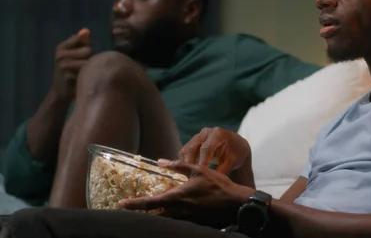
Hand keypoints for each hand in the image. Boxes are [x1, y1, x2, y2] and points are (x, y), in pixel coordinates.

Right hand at [52, 28, 91, 99]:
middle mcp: (60, 54)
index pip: (81, 38)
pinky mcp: (68, 76)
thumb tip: (86, 31)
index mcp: (61, 47)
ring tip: (82, 73)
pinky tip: (80, 79)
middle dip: (89, 58)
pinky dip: (87, 75)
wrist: (62, 91)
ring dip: (89, 68)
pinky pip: (87, 72)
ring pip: (88, 61)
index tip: (82, 54)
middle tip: (81, 66)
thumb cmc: (72, 70)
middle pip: (87, 50)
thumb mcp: (74, 54)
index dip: (87, 46)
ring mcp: (63, 65)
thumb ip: (82, 43)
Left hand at [119, 160, 253, 227]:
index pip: (150, 202)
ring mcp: (187, 218)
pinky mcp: (194, 222)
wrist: (236, 203)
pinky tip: (168, 212)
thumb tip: (161, 162)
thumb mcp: (199, 170)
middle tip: (127, 208)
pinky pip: (176, 220)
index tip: (121, 204)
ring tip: (145, 210)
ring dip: (153, 215)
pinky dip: (168, 217)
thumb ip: (179, 166)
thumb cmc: (219, 185)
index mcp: (178, 197)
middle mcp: (179, 210)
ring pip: (164, 219)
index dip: (134, 203)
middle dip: (140, 212)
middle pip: (154, 215)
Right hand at [178, 127, 250, 173]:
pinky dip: (183, 162)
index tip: (200, 173)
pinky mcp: (192, 142)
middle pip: (192, 148)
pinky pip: (184, 152)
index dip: (202, 161)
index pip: (206, 148)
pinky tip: (185, 173)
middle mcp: (206, 132)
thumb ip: (221, 169)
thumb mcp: (232, 161)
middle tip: (189, 178)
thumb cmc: (236, 153)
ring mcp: (198, 136)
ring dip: (184, 164)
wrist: (236, 146)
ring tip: (186, 177)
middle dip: (189, 163)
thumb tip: (209, 180)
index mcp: (218, 134)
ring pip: (185, 150)